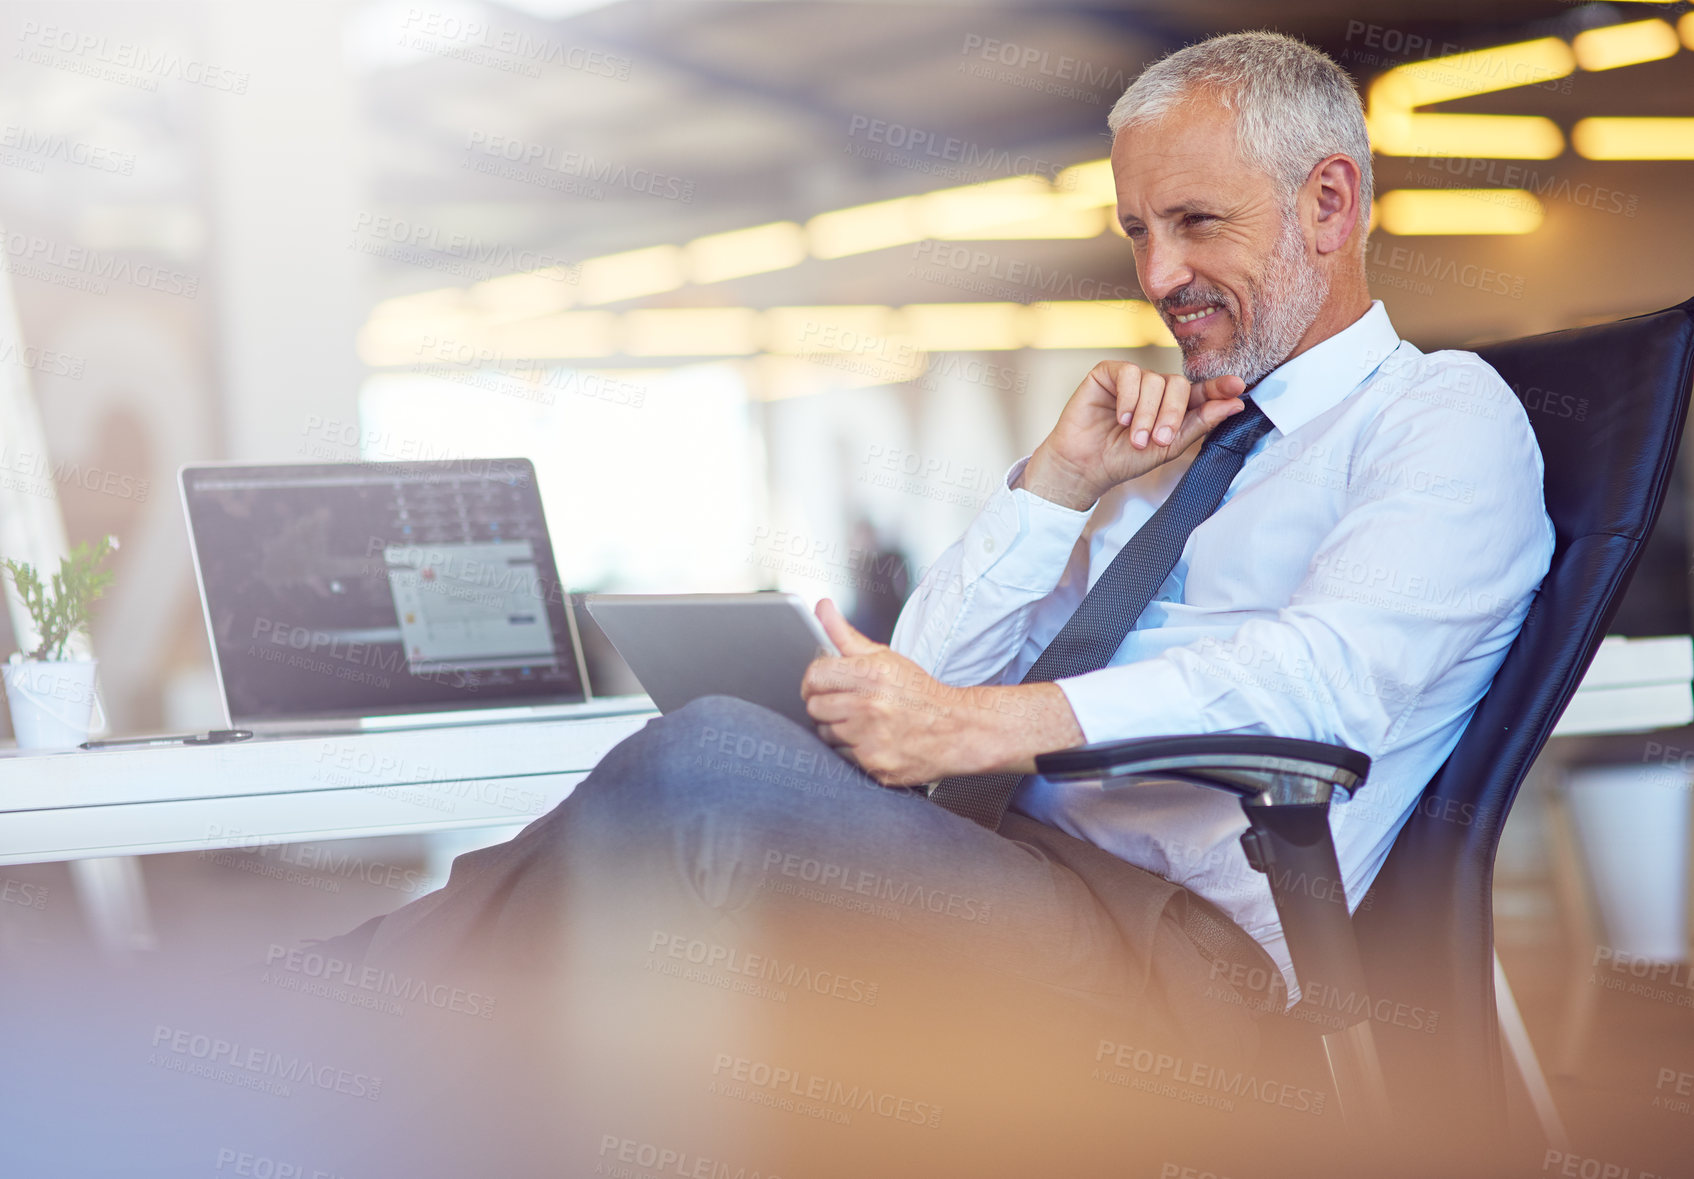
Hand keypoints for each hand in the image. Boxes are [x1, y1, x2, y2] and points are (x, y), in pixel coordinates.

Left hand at [800, 600, 989, 785]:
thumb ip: (846, 635)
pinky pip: (843, 758)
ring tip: (863, 723)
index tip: (822, 685)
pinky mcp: (875, 765)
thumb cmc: (919, 692)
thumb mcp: (885, 657)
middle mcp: (869, 707)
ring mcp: (871, 739)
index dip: (815, 681)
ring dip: (838, 729)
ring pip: (825, 734)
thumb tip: (822, 608)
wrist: (956, 729)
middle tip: (847, 704)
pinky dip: (854, 751)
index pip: (815, 676)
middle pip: (814, 707)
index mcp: (870, 675)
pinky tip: (873, 740)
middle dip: (826, 705)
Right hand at [1019, 362, 1246, 509]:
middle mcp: (1155, 389)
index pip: (1201, 391)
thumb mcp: (1167, 448)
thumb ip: (1199, 424)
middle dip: (1172, 414)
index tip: (1237, 387)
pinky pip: (1129, 374)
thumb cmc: (1122, 460)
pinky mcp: (1108, 373)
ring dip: (1147, 414)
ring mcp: (1132, 379)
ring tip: (1134, 438)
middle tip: (1159, 440)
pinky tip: (1120, 418)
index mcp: (1174, 407)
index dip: (1219, 387)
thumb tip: (1235, 404)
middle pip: (1179, 385)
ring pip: (1154, 381)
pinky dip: (1129, 398)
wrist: (1084, 466)